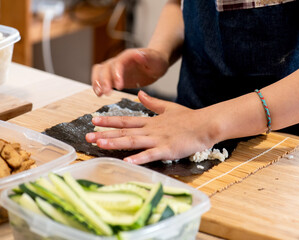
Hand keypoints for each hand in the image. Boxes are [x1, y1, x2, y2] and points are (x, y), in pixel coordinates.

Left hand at [85, 91, 220, 163]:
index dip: (109, 121)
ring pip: (133, 141)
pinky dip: (138, 158)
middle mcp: (150, 130)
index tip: (94, 120)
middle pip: (124, 132)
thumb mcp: (169, 107)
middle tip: (87, 136)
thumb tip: (140, 94)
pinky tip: (127, 161)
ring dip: (116, 143)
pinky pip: (150, 154)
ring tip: (100, 144)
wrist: (205, 124)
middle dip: (105, 134)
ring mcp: (158, 140)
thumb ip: (152, 103)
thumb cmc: (189, 118)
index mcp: (150, 121)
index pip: (126, 120)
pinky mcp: (167, 149)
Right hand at [91, 48, 168, 95]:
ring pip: (100, 71)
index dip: (116, 74)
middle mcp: (119, 60)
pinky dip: (98, 85)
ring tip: (100, 93)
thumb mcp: (156, 59)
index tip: (119, 86)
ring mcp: (115, 67)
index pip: (118, 63)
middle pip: (106, 68)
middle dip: (105, 80)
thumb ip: (148, 56)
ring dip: (97, 82)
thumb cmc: (156, 61)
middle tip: (107, 93)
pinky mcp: (114, 75)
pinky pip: (101, 77)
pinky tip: (99, 94)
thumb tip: (138, 54)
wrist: (155, 64)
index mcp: (129, 56)